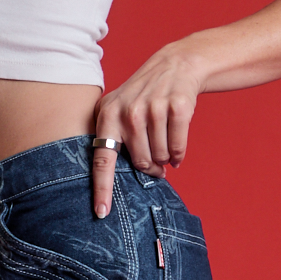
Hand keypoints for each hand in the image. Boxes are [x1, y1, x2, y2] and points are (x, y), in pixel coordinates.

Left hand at [91, 42, 203, 216]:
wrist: (174, 66)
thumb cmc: (143, 98)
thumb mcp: (119, 110)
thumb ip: (114, 141)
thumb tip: (118, 185)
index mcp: (108, 114)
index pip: (102, 159)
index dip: (102, 188)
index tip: (101, 213)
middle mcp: (128, 111)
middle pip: (140, 162)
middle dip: (149, 167)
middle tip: (154, 161)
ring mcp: (154, 108)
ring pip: (160, 157)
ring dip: (165, 158)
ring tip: (164, 145)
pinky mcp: (178, 108)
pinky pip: (178, 148)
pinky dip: (179, 153)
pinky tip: (177, 148)